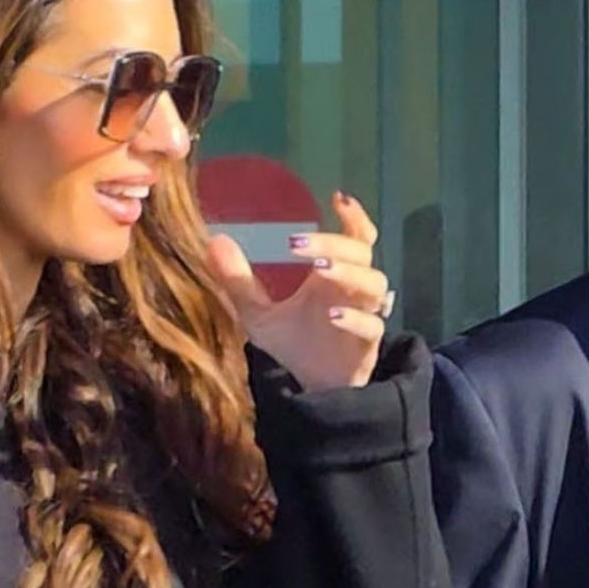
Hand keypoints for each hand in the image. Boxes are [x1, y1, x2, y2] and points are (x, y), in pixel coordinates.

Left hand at [206, 191, 390, 391]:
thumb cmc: (293, 344)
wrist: (311, 389)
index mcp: (332, 276)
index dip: (354, 217)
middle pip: (362, 254)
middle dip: (335, 243)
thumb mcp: (257, 313)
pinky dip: (355, 319)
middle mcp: (352, 290)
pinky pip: (372, 327)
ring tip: (321, 270)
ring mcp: (365, 315)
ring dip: (349, 273)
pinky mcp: (367, 345)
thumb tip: (214, 241)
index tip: (337, 198)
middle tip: (298, 244)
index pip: (356, 237)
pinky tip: (332, 317)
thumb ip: (237, 281)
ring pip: (374, 285)